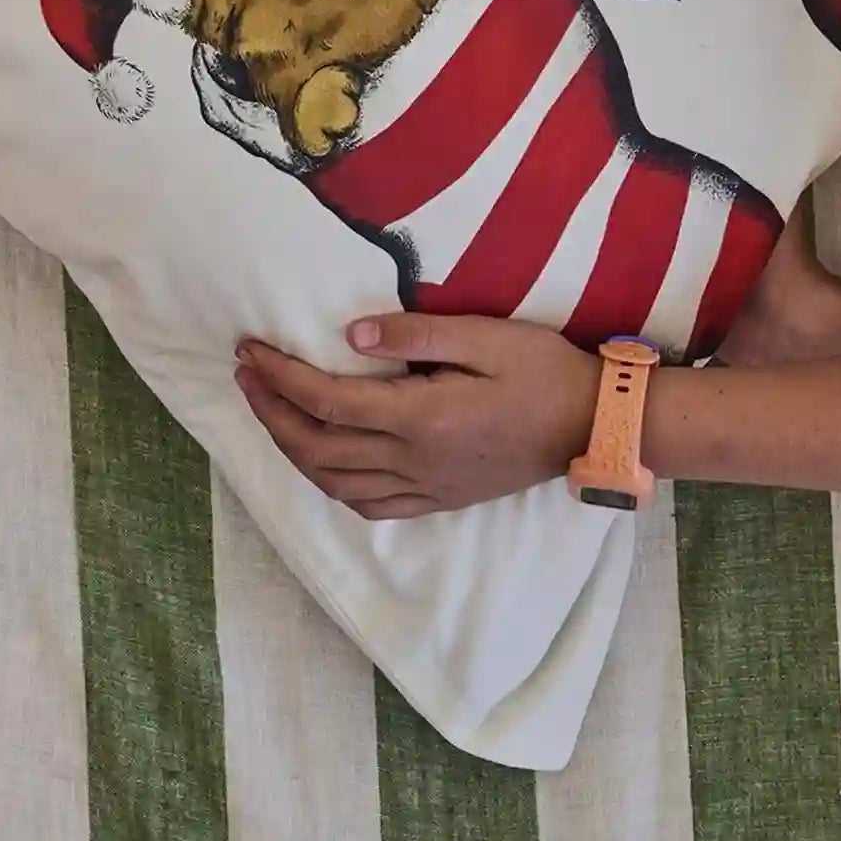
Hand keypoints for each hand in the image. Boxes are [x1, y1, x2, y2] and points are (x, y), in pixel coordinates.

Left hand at [234, 314, 601, 518]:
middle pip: (318, 447)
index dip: (279, 378)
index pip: (327, 401)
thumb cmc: (544, 370)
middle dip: (270, 412)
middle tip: (245, 375)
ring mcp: (426, 487)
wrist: (595, 426)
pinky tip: (321, 460)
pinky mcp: (439, 500)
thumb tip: (351, 336)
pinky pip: (369, 505)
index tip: (249, 350)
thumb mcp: (486, 335)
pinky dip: (330, 483)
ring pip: (335, 483)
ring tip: (269, 411)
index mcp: (421, 418)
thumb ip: (415, 336)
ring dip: (291, 449)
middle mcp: (414, 462)